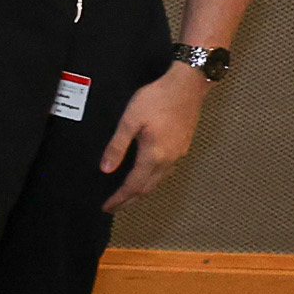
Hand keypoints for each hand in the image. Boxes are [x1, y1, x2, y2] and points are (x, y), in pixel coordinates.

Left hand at [100, 61, 209, 208]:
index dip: (120, 198)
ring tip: (128, 197)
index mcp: (154, 155)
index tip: (108, 207)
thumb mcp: (130, 120)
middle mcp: (169, 159)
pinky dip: (152, 180)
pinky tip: (146, 176)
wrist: (188, 85)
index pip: (134, 185)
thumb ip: (117, 146)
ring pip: (158, 181)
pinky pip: (166, 171)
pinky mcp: (182, 146)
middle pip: (148, 188)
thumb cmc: (157, 99)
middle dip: (130, 200)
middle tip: (115, 207)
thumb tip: (105, 169)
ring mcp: (178, 153)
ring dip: (142, 191)